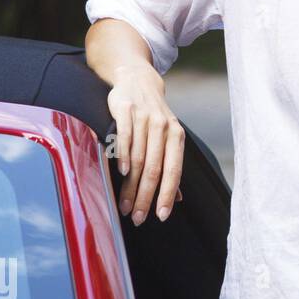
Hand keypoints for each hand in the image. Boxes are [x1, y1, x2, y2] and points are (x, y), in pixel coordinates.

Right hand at [108, 61, 185, 224]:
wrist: (138, 81)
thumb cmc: (153, 117)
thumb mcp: (167, 138)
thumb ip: (170, 166)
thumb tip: (179, 200)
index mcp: (177, 137)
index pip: (174, 170)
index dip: (168, 194)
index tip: (161, 216)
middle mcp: (164, 127)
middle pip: (154, 169)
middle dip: (146, 196)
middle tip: (137, 217)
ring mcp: (145, 118)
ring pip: (138, 158)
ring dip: (130, 186)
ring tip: (124, 206)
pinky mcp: (126, 111)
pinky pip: (125, 137)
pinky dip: (123, 156)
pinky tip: (119, 174)